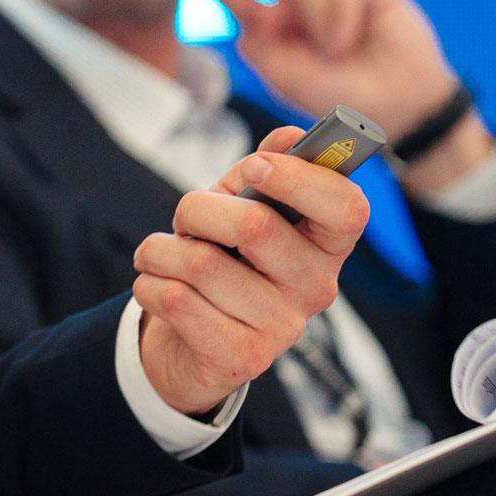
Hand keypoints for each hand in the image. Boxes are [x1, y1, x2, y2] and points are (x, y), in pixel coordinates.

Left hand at [133, 125, 369, 416]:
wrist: (192, 345)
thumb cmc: (223, 260)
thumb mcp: (241, 209)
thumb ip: (262, 170)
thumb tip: (290, 136)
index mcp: (327, 245)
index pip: (348, 208)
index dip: (299, 178)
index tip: (254, 166)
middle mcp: (318, 288)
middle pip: (255, 226)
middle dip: (198, 209)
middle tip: (186, 218)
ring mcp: (284, 328)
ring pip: (201, 262)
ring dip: (160, 249)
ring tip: (162, 256)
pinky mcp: (243, 359)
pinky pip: (175, 299)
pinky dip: (148, 282)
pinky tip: (157, 286)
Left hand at [202, 0, 495, 191]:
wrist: (396, 104)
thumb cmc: (337, 94)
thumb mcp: (285, 75)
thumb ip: (258, 43)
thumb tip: (251, 9)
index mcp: (275, 29)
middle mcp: (298, 6)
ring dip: (317, 18)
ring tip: (335, 51)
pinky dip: (342, 16)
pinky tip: (353, 39)